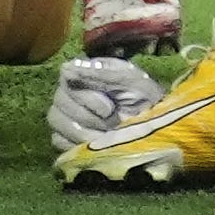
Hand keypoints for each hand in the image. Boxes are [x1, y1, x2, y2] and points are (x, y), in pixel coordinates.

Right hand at [49, 54, 165, 151]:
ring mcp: (67, 116)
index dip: (86, 96)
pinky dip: (74, 144)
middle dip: (88, 116)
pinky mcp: (67, 139)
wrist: (158, 130)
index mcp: (85, 74)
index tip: (109, 108)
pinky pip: (57, 140)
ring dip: (83, 132)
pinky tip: (93, 146)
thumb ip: (99, 73)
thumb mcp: (130, 80)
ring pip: (56, 120)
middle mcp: (71, 92)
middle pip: (59, 101)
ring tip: (106, 137)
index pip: (66, 78)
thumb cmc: (146, 100)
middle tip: (112, 123)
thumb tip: (65, 67)